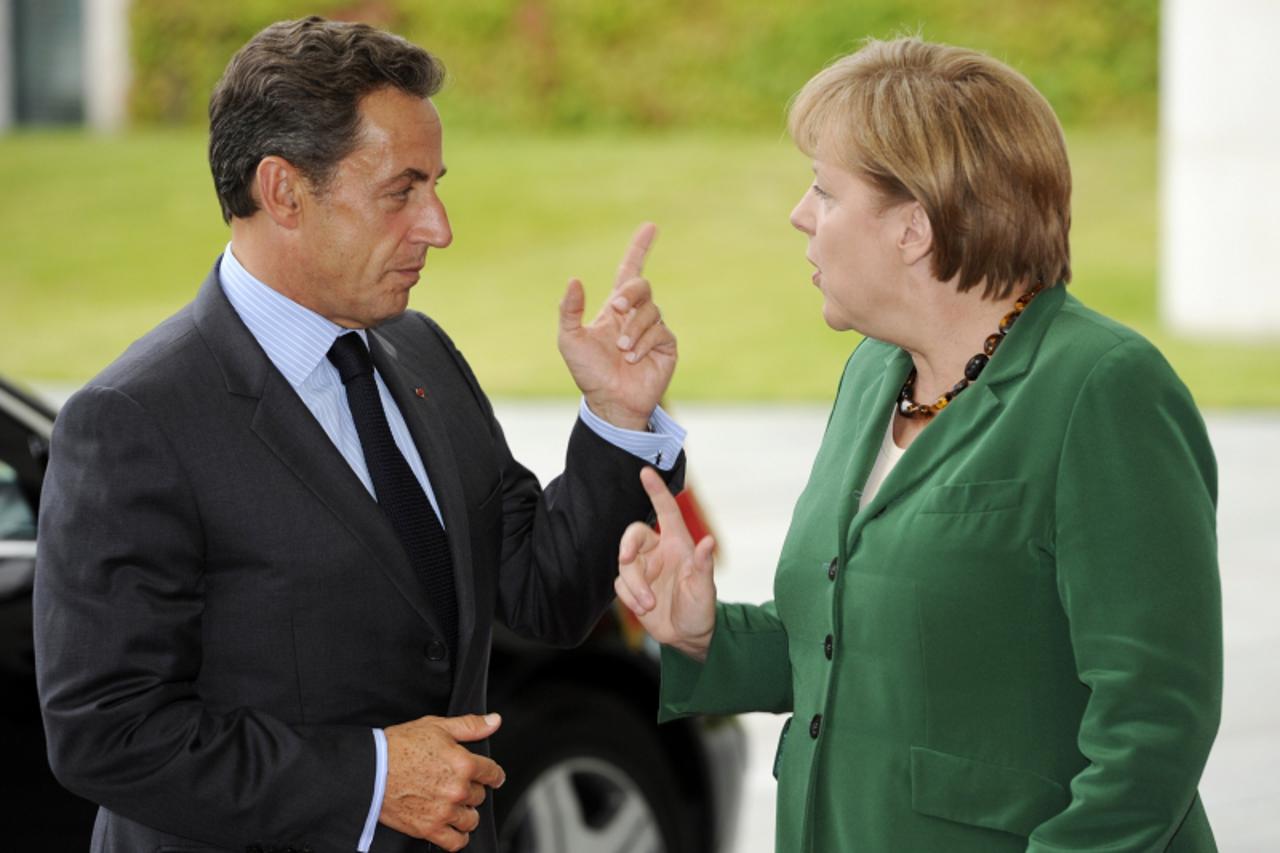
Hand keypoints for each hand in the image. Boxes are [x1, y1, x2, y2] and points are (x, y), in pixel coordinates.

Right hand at [379, 713, 505, 850]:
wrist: (370, 769)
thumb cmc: (399, 746)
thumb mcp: (437, 726)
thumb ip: (470, 726)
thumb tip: (494, 721)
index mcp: (463, 764)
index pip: (493, 773)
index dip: (493, 774)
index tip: (492, 777)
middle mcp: (457, 790)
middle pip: (480, 796)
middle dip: (472, 789)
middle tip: (457, 784)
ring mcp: (444, 812)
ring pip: (471, 819)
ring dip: (466, 812)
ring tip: (455, 805)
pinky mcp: (428, 829)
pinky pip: (455, 842)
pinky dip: (457, 836)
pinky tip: (452, 827)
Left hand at [558, 223, 676, 430]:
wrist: (609, 401)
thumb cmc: (589, 373)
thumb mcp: (569, 339)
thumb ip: (569, 310)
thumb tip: (574, 279)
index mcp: (615, 308)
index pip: (630, 270)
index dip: (640, 248)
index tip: (651, 226)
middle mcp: (636, 315)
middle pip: (641, 285)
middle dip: (630, 293)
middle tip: (616, 309)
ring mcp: (653, 330)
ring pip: (651, 311)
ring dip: (633, 329)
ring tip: (622, 351)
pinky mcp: (666, 346)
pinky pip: (660, 332)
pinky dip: (644, 343)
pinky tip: (633, 358)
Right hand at [614, 467, 716, 660]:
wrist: (686, 636)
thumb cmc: (700, 608)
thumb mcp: (704, 589)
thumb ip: (703, 566)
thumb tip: (709, 542)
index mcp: (677, 544)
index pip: (665, 511)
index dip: (656, 490)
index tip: (645, 472)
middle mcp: (658, 551)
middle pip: (633, 535)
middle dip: (627, 546)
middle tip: (626, 559)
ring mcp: (643, 569)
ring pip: (624, 564)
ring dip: (634, 586)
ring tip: (649, 605)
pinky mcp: (631, 587)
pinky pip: (619, 585)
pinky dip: (629, 597)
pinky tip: (644, 609)